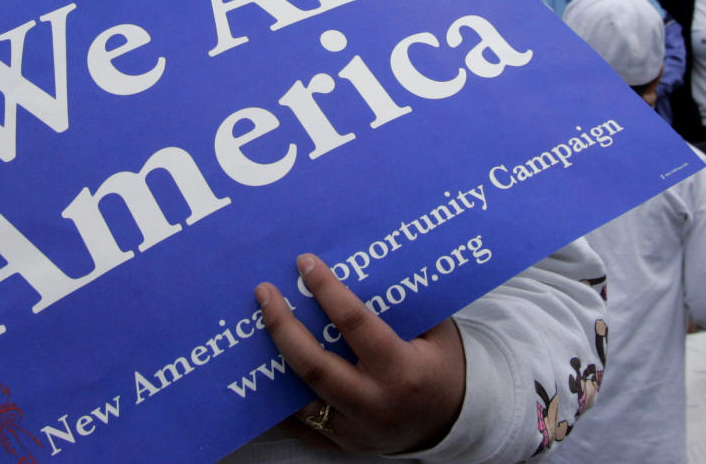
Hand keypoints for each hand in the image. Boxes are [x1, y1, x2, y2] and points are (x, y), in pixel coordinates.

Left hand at [255, 253, 465, 455]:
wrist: (452, 423)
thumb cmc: (442, 366)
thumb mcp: (436, 330)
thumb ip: (402, 302)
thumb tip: (363, 261)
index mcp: (402, 371)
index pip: (355, 325)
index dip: (327, 291)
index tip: (305, 263)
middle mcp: (376, 404)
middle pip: (315, 366)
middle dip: (284, 327)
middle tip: (265, 292)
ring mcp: (356, 431)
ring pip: (300, 399)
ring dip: (274, 361)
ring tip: (253, 327)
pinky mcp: (342, 447)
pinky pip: (300, 426)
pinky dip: (277, 401)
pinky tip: (260, 371)